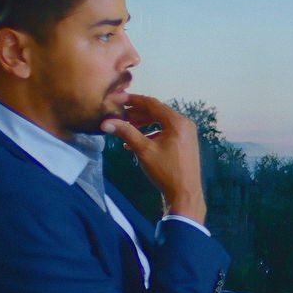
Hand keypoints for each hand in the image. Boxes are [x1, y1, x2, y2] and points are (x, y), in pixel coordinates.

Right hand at [102, 95, 206, 223]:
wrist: (184, 194)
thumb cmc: (166, 171)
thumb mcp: (144, 150)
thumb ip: (126, 133)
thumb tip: (106, 123)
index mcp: (177, 122)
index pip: (152, 104)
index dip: (133, 100)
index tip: (117, 99)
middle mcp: (185, 124)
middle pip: (157, 112)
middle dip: (136, 113)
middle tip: (118, 115)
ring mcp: (186, 134)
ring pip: (161, 122)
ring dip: (143, 124)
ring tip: (125, 128)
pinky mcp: (185, 143)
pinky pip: (166, 132)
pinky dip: (151, 134)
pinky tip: (135, 143)